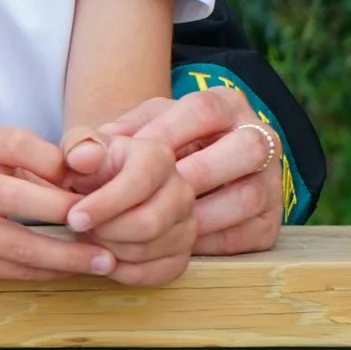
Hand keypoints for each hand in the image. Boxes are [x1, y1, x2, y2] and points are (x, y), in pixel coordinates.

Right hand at [0, 127, 118, 280]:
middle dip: (72, 218)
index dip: (62, 165)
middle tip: (115, 230)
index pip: (22, 147)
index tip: (98, 181)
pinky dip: (46, 272)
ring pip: (20, 247)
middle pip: (22, 202)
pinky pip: (11, 270)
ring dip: (68, 258)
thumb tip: (91, 179)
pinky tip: (72, 270)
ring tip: (106, 261)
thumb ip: (35, 159)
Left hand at [58, 127, 195, 286]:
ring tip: (90, 235)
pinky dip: (122, 272)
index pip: (139, 183)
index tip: (74, 218)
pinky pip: (154, 274)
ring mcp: (186, 225)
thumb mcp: (77, 148)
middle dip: (105, 231)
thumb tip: (82, 157)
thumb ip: (77, 146)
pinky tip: (103, 256)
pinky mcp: (182, 255)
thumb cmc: (89, 168)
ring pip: (148, 250)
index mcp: (158, 156)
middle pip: (148, 223)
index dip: (104, 205)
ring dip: (109, 250)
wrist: (102, 189)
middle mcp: (181, 190)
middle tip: (80, 229)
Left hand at [97, 86, 282, 255]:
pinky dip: (207, 244)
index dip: (165, 133)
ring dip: (197, 216)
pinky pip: (245, 236)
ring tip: (150, 225)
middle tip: (151, 194)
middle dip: (195, 173)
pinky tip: (170, 244)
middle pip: (243, 150)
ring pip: (246, 197)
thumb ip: (94, 139)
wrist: (169, 182)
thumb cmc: (143, 152)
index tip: (127, 155)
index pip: (202, 110)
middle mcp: (258, 139)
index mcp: (224, 105)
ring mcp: (270, 184)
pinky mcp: (269, 225)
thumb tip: (80, 158)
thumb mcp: (122, 134)